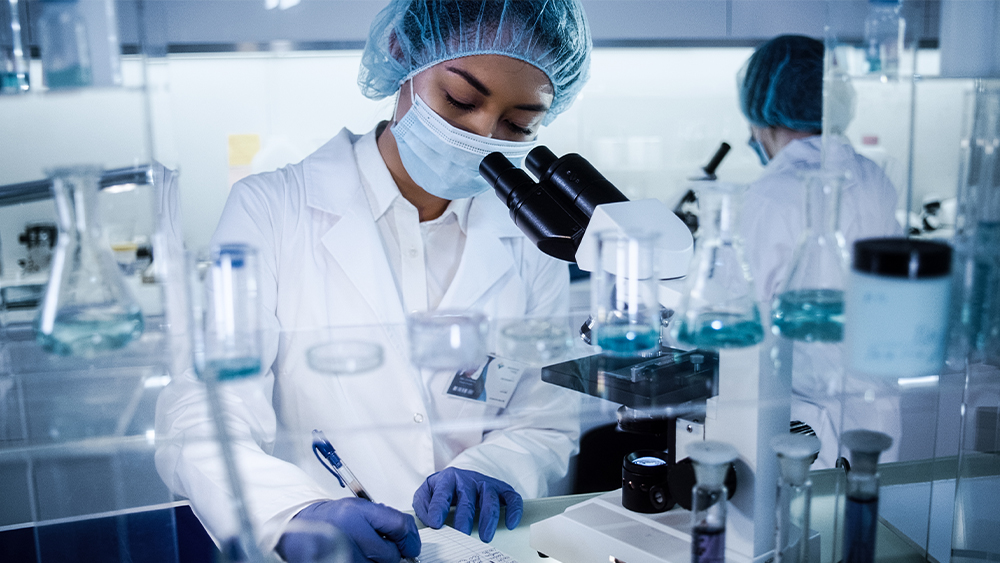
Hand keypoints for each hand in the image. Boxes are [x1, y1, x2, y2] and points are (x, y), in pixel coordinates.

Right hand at [277, 499, 419, 562]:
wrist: (303, 527)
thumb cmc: (334, 518)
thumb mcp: (361, 509)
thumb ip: (386, 521)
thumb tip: (410, 542)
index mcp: (358, 512)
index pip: (399, 525)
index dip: (410, 538)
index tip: (411, 544)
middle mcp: (350, 533)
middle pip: (391, 554)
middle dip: (391, 552)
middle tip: (378, 546)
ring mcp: (344, 554)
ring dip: (377, 561)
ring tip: (362, 550)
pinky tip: (357, 556)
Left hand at [412, 468, 522, 541]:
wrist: (460, 477)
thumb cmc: (442, 490)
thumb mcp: (426, 492)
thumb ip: (422, 505)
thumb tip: (429, 520)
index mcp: (447, 479)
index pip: (443, 492)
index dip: (439, 508)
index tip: (436, 524)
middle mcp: (468, 479)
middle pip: (468, 498)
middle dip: (464, 518)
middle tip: (461, 535)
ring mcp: (486, 483)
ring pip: (490, 498)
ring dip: (488, 518)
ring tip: (485, 537)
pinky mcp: (501, 489)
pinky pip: (511, 497)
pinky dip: (513, 510)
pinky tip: (510, 524)